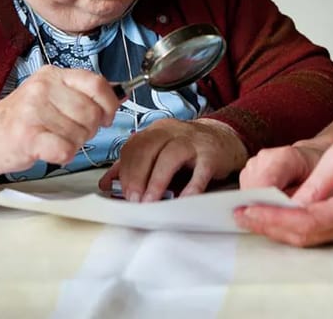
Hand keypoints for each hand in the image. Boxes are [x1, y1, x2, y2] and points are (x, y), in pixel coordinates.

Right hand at [0, 66, 120, 182]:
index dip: (109, 103)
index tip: (108, 115)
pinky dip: (64, 155)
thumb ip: (81, 93)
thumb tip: (118, 96)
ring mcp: (33, 111)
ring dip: (74, 144)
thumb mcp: (51, 95)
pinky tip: (52, 151)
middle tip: (73, 132)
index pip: (96, 83)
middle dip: (90, 129)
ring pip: (80, 133)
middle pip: (91, 112)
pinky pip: (65, 149)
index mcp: (52, 75)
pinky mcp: (27, 136)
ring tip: (55, 139)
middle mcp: (42, 88)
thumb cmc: (22, 119)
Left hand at [97, 117, 247, 200]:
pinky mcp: (212, 155)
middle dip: (137, 175)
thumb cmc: (188, 150)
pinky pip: (201, 170)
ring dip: (157, 180)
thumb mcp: (160, 152)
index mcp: (157, 131)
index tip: (119, 191)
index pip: (134, 146)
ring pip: (171, 155)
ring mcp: (194, 141)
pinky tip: (182, 200)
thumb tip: (107, 183)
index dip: (124, 169)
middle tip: (132, 199)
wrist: (225, 140)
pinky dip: (191, 186)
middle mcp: (173, 131)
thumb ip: (134, 165)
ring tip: (150, 202)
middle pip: (149, 148)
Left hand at [234, 131, 332, 246]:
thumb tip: (288, 202)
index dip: (274, 217)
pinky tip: (264, 215)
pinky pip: (308, 233)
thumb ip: (316, 181)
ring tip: (244, 215)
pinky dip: (283, 227)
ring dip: (272, 228)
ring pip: (303, 239)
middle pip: (302, 236)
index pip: (307, 221)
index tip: (248, 209)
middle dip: (267, 226)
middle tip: (238, 213)